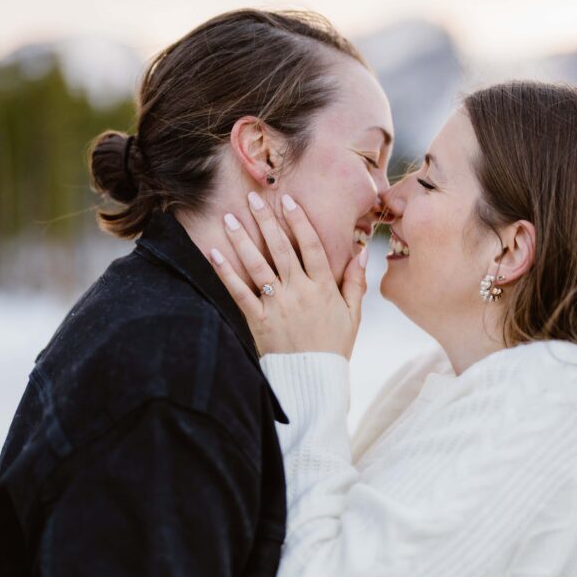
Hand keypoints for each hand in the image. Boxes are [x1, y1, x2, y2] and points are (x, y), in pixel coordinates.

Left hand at [208, 191, 367, 358]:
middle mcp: (299, 292)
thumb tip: (361, 252)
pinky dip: (226, 272)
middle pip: (281, 248)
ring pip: (258, 265)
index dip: (299, 221)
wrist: (313, 380)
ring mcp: (277, 305)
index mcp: (323, 288)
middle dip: (266, 220)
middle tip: (253, 197)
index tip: (288, 200)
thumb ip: (356, 282)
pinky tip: (215, 252)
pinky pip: (240, 292)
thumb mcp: (353, 315)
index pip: (311, 246)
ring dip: (242, 239)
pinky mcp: (259, 320)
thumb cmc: (334, 347)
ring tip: (229, 217)